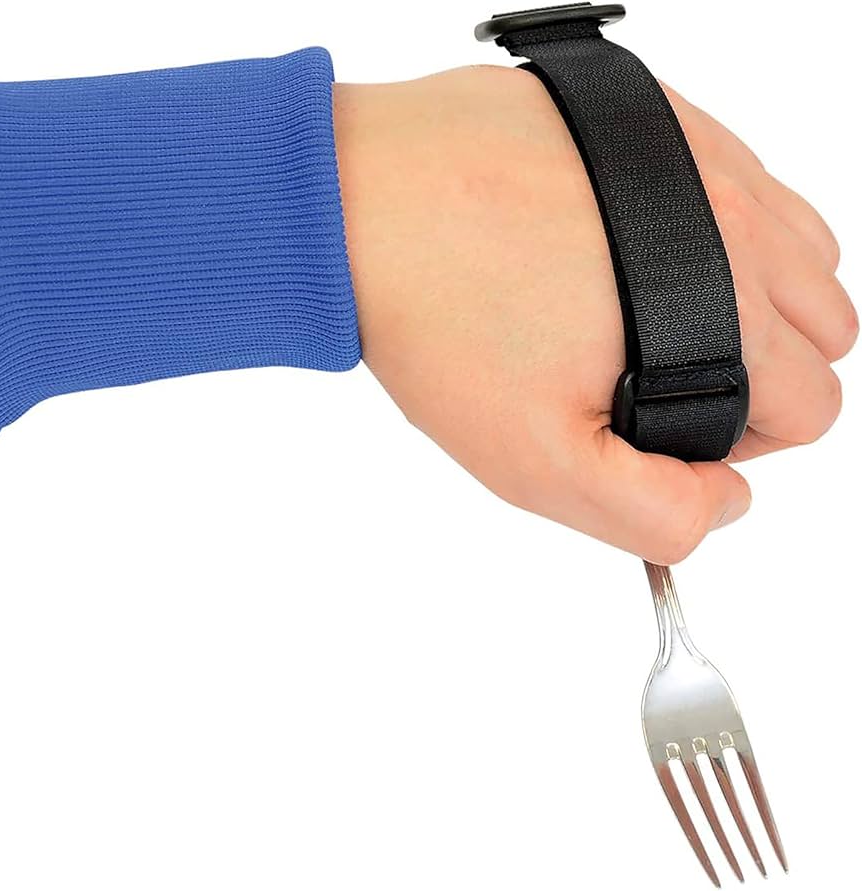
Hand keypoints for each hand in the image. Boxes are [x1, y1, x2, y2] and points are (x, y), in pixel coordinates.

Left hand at [333, 66, 856, 563]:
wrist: (364, 203)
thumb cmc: (439, 324)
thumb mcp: (538, 462)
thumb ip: (653, 510)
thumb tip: (724, 501)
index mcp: (726, 310)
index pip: (810, 407)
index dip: (743, 441)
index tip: (669, 433)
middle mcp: (736, 219)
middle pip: (822, 328)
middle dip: (760, 373)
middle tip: (661, 379)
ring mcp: (701, 155)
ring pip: (798, 249)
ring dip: (752, 297)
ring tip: (653, 317)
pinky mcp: (660, 114)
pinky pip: (739, 177)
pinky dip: (717, 225)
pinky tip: (636, 249)